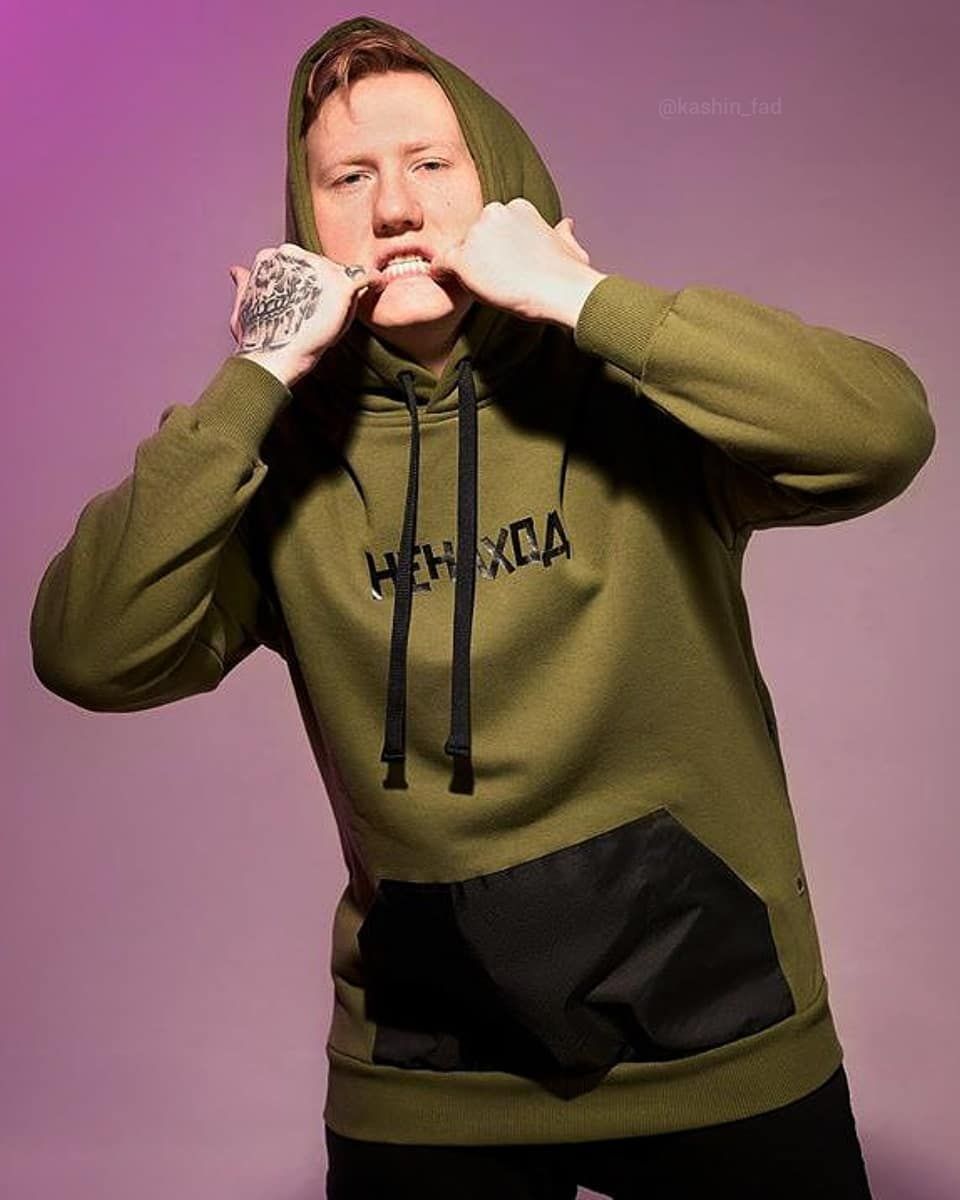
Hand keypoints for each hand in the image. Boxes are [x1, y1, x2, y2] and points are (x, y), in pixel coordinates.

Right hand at [228, 245, 386, 385]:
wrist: (273, 355)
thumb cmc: (257, 336)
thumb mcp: (243, 303)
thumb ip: (245, 283)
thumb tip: (236, 270)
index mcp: (271, 256)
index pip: (301, 264)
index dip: (307, 285)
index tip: (306, 304)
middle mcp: (294, 254)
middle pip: (323, 267)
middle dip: (325, 288)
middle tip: (321, 314)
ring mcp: (318, 267)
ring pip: (340, 274)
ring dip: (342, 293)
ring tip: (333, 317)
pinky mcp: (339, 284)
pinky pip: (363, 276)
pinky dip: (372, 280)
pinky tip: (377, 285)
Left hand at [428, 199, 607, 327]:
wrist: (560, 290)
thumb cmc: (567, 274)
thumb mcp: (568, 245)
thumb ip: (561, 233)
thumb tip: (565, 225)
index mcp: (517, 207)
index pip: (493, 225)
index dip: (498, 247)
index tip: (509, 263)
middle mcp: (493, 213)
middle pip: (474, 236)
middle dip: (480, 254)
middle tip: (497, 276)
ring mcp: (476, 235)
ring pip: (460, 251)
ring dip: (467, 267)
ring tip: (488, 285)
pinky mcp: (463, 258)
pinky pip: (441, 264)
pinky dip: (441, 273)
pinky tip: (447, 281)